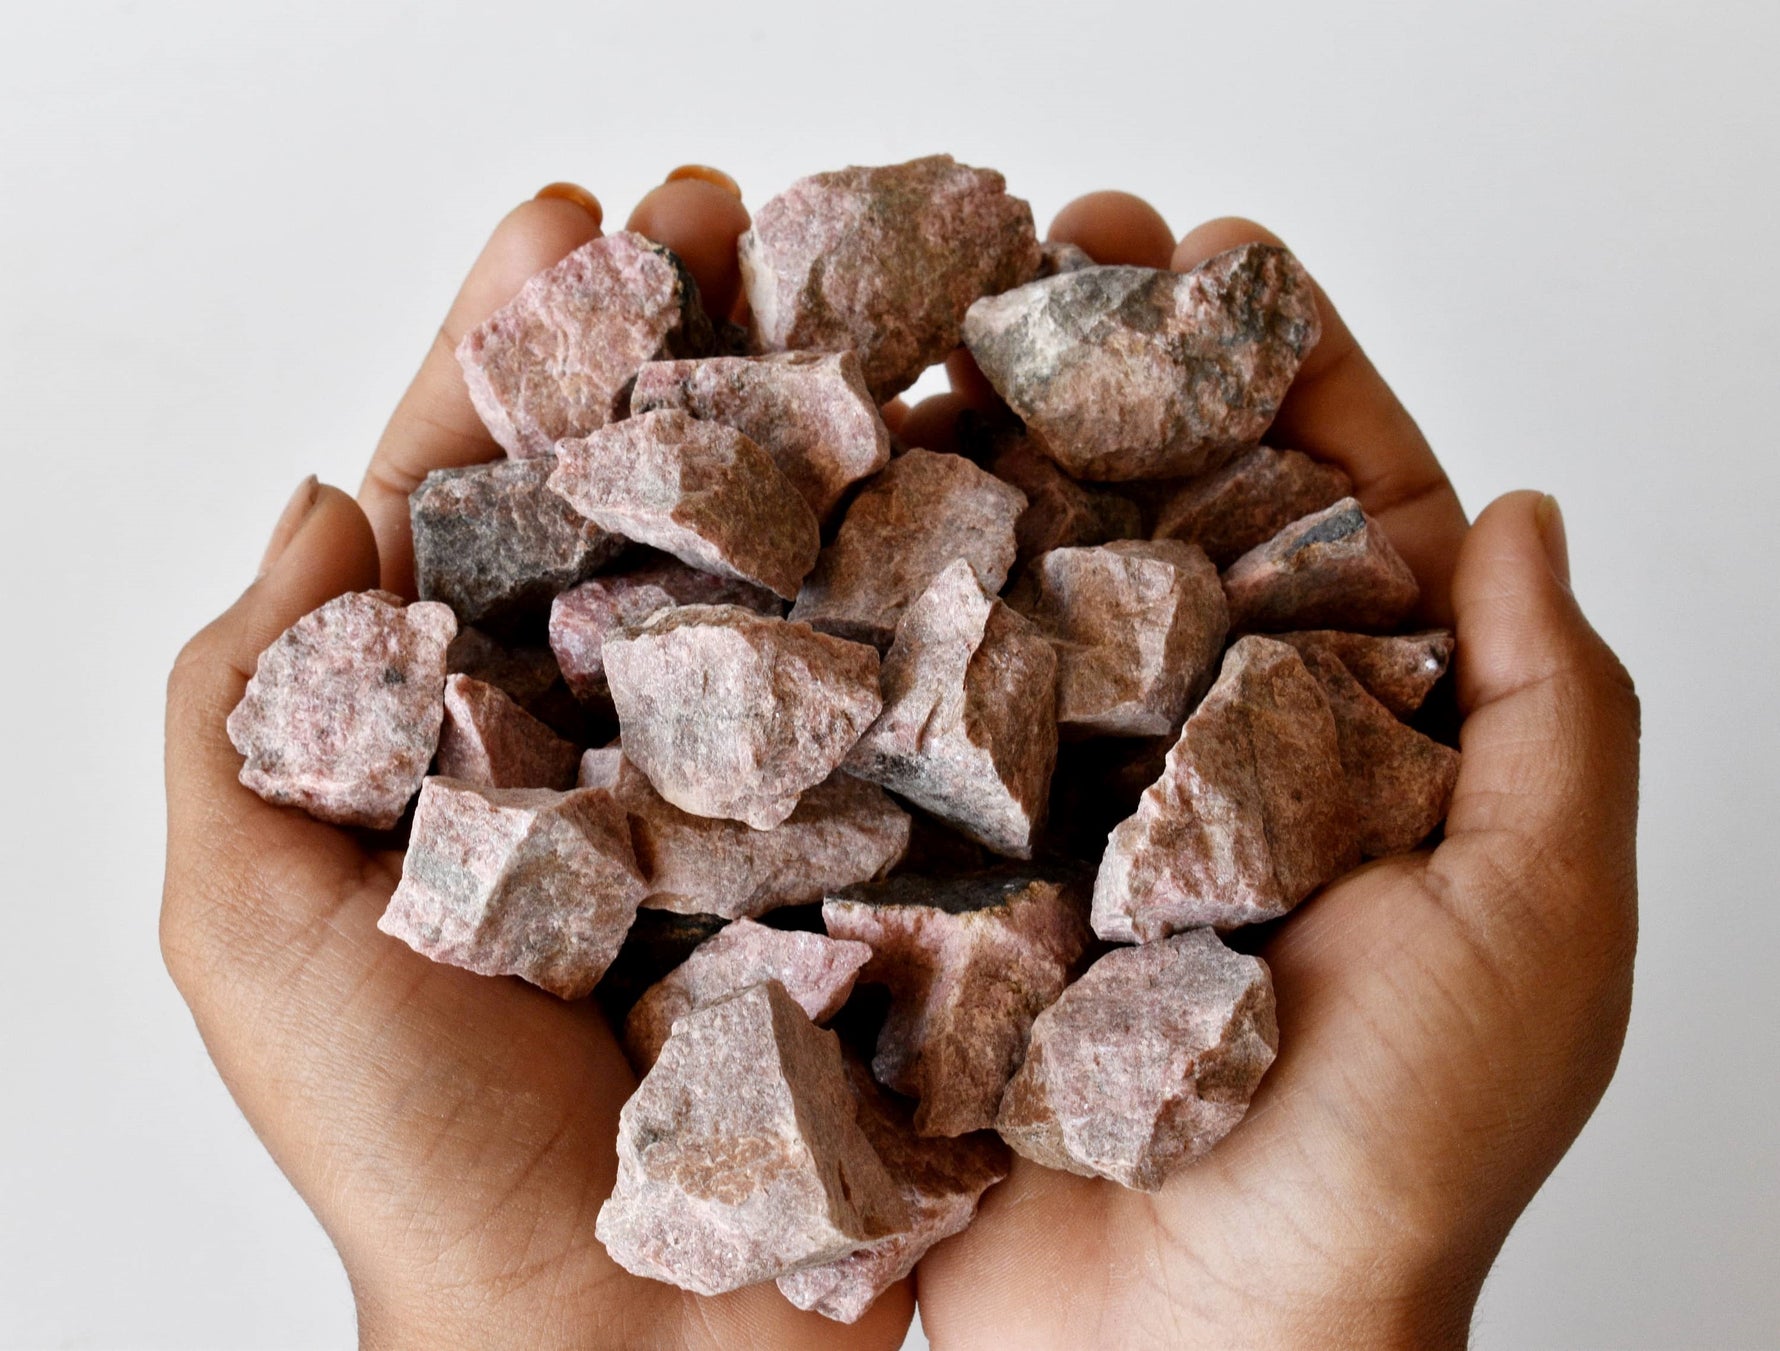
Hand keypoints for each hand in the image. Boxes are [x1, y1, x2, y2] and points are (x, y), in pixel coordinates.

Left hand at [162, 172, 913, 1349]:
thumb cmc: (425, 1156)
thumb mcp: (254, 930)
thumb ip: (244, 713)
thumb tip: (314, 505)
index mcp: (497, 726)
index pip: (503, 493)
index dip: (528, 351)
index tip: (569, 215)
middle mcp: (652, 731)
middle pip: (670, 492)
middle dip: (696, 336)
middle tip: (732, 200)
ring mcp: (790, 779)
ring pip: (811, 563)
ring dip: (841, 415)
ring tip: (884, 273)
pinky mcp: (910, 850)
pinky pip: (938, 689)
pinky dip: (967, 575)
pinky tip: (997, 461)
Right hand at [912, 197, 1640, 1348]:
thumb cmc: (1392, 1165)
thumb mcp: (1535, 929)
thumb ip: (1540, 716)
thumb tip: (1520, 515)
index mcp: (1360, 757)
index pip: (1337, 521)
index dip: (1290, 377)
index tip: (1231, 252)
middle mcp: (1207, 762)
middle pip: (1164, 519)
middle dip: (1114, 370)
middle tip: (1055, 238)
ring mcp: (1070, 809)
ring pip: (1030, 591)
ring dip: (988, 452)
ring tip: (927, 321)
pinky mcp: (957, 873)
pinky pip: (919, 717)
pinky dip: (880, 610)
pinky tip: (834, 500)